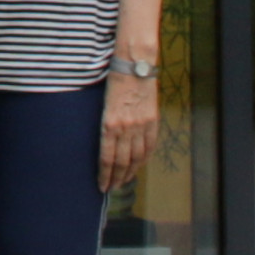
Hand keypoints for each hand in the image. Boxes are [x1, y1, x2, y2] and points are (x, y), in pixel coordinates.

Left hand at [98, 71, 159, 195]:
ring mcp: (141, 126)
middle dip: (115, 178)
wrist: (134, 66)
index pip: (107, 159)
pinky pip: (149, 147)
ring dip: (129, 173)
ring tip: (123, 181)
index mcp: (109, 124)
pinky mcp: (152, 122)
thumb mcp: (102, 104)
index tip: (101, 186)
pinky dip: (143, 160)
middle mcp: (126, 128)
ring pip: (136, 158)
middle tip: (111, 188)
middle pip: (121, 162)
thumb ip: (104, 126)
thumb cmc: (113, 82)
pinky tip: (137, 167)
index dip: (104, 175)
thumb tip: (101, 145)